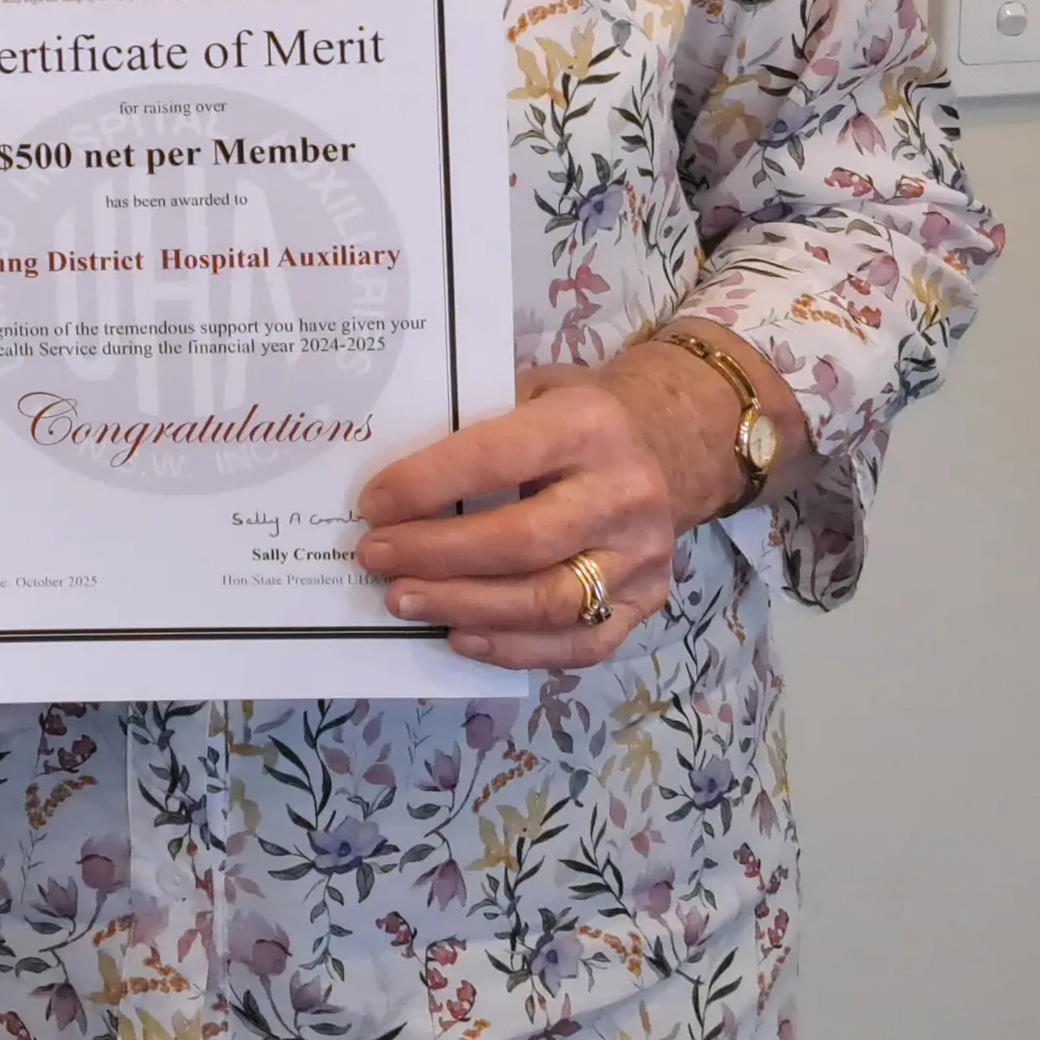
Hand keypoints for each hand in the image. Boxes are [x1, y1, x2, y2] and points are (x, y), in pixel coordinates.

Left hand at [352, 358, 696, 668]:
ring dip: (465, 607)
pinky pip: (579, 643)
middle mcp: (626, 494)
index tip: (372, 505)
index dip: (429, 484)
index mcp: (589, 425)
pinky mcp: (647, 602)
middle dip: (437, 555)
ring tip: (401, 600)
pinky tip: (459, 637)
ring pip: (549, 601)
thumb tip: (388, 483)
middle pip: (523, 540)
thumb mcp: (528, 390)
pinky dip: (514, 648)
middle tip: (375, 557)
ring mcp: (643, 556)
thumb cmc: (570, 418)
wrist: (667, 444)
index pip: (498, 457)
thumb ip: (470, 424)